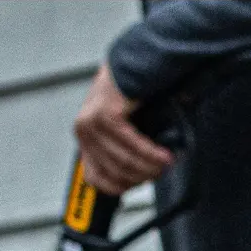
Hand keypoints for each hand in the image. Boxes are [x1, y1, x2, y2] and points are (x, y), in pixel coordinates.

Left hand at [73, 63, 172, 195]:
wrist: (133, 64)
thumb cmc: (131, 98)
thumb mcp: (123, 132)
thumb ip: (123, 154)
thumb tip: (138, 178)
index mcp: (84, 139)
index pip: (97, 180)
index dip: (124, 187)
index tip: (144, 182)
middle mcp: (82, 131)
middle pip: (115, 171)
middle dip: (144, 176)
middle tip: (164, 172)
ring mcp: (90, 122)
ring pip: (123, 161)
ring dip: (150, 166)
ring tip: (168, 163)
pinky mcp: (104, 114)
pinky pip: (131, 144)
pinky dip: (151, 153)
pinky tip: (164, 156)